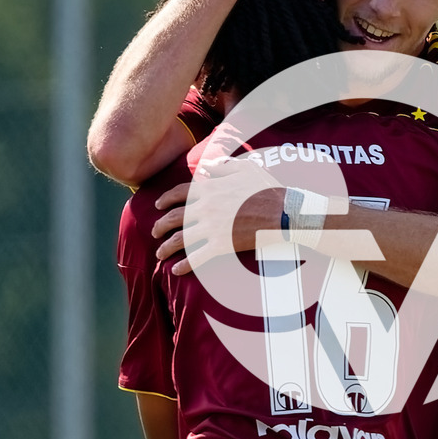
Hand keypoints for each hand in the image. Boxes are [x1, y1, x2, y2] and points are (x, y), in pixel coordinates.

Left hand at [153, 155, 283, 274]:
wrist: (283, 212)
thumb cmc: (268, 189)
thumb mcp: (245, 168)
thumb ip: (223, 167)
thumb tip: (207, 168)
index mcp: (209, 189)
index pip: (179, 193)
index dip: (165, 200)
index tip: (157, 206)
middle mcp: (205, 208)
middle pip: (174, 218)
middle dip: (160, 226)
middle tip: (154, 232)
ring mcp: (211, 228)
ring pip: (180, 239)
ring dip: (166, 248)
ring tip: (159, 254)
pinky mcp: (220, 245)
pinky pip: (196, 257)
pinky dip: (184, 265)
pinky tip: (175, 271)